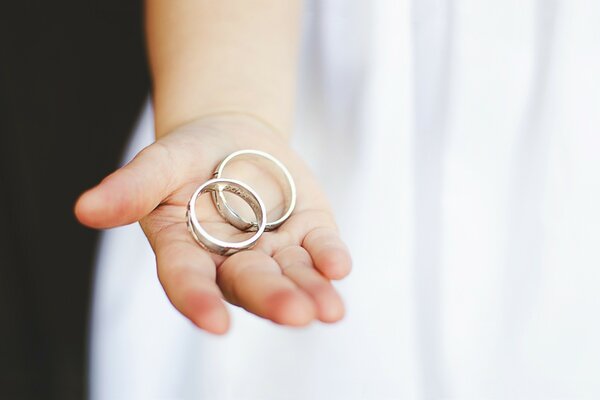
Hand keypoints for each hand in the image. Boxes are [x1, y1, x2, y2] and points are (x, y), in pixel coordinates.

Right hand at [75, 115, 351, 333]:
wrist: (234, 138)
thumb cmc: (189, 154)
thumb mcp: (160, 161)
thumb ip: (132, 187)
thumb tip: (85, 209)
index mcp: (187, 250)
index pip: (189, 282)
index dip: (199, 302)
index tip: (214, 324)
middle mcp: (230, 261)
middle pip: (249, 285)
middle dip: (271, 299)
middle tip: (295, 315)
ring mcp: (272, 251)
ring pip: (290, 277)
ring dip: (311, 292)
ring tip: (329, 309)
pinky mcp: (308, 232)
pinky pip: (319, 250)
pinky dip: (329, 258)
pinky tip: (339, 267)